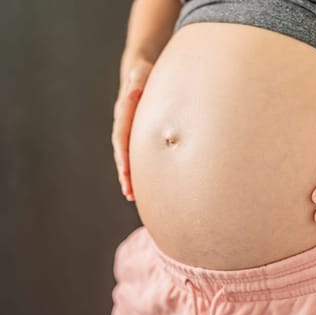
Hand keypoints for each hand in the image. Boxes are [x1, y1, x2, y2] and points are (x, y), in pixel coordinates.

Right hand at [112, 56, 152, 200]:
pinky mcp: (137, 131)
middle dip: (126, 173)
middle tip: (130, 194)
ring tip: (133, 196)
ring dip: (130, 175)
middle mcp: (124, 123)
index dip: (124, 158)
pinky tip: (145, 182)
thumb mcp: (141, 73)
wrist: (140, 69)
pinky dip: (138, 166)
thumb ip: (137, 82)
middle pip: (123, 153)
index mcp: (124, 112)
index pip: (122, 139)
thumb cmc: (144, 71)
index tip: (127, 175)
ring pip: (128, 155)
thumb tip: (134, 91)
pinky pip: (136, 151)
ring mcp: (130, 128)